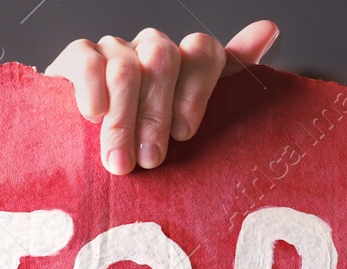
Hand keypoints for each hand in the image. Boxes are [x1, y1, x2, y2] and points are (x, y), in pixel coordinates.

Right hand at [44, 20, 278, 174]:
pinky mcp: (77, 58)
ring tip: (121, 162)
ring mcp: (115, 51)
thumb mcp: (189, 128)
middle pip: (164, 59)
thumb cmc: (146, 149)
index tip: (186, 134)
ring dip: (124, 120)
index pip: (203, 51)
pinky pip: (88, 60)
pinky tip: (93, 117)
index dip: (198, 90)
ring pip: (127, 67)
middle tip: (151, 160)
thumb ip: (230, 83)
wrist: (85, 161)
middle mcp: (152, 51)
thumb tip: (269, 29)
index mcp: (186, 66)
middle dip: (157, 115)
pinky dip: (94, 90)